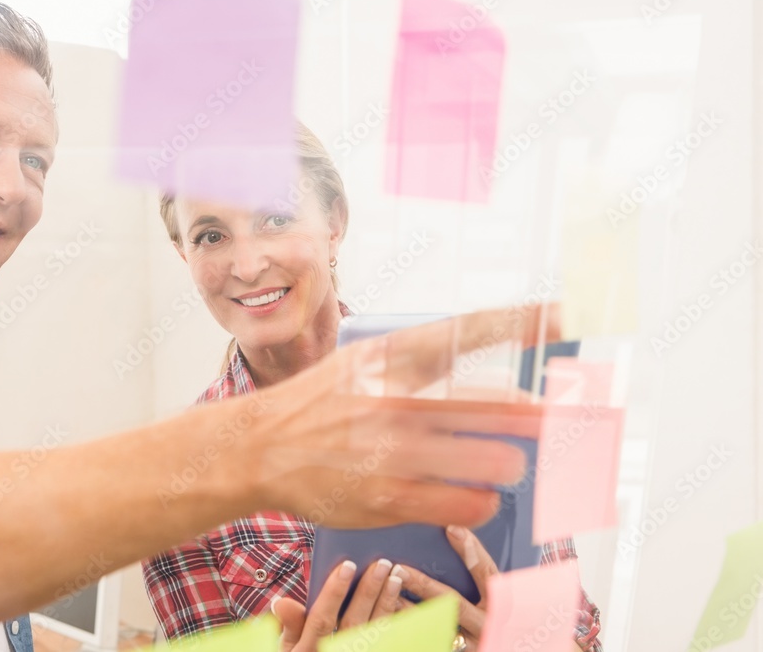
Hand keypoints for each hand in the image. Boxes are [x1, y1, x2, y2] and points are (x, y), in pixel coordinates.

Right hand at [252, 305, 561, 530]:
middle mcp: (396, 399)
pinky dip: (483, 501)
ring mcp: (393, 451)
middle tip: (558, 415)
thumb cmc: (317, 402)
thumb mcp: (360, 361)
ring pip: (490, 459)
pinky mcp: (388, 497)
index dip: (519, 323)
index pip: (465, 333)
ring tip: (510, 461)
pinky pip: (465, 504)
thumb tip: (476, 360)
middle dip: (535, 412)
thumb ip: (414, 360)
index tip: (562, 316)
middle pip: (494, 403)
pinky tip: (482, 496)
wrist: (259, 448)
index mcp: (389, 356)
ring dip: (510, 461)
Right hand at [272, 558, 402, 651]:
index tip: (347, 564)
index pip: (323, 619)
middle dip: (368, 591)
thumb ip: (289, 625)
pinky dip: (395, 619)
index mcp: (308, 650)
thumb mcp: (286, 648)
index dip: (334, 592)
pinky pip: (387, 639)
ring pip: (375, 630)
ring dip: (387, 602)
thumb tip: (283, 602)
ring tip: (396, 577)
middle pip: (354, 622)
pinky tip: (401, 600)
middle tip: (381, 564)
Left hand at [394, 526, 494, 650]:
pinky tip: (390, 622)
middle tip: (399, 569)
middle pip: (453, 602)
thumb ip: (482, 578)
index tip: (451, 528)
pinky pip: (431, 642)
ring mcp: (473, 643)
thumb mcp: (497, 598)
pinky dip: (409, 634)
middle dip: (424, 585)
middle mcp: (488, 624)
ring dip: (409, 611)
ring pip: (436, 627)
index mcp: (501, 603)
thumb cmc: (497, 619)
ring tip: (387, 594)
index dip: (471, 551)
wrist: (508, 651)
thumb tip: (453, 535)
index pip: (486, 573)